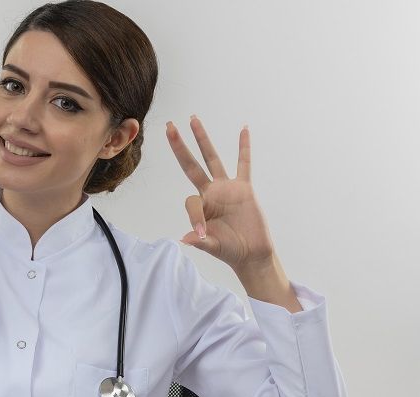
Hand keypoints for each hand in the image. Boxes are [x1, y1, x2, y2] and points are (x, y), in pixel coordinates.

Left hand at [166, 115, 275, 273]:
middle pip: (191, 165)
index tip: (201, 233)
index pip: (191, 201)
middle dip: (180, 147)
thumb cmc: (229, 250)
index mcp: (200, 206)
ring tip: (193, 119)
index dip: (195, 217)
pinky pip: (244, 164)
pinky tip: (243, 129)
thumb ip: (201, 241)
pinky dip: (244, 148)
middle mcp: (210, 192)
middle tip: (169, 126)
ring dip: (203, 139)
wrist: (251, 253)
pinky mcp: (244, 188)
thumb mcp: (212, 246)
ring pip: (212, 158)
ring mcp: (227, 188)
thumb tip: (186, 239)